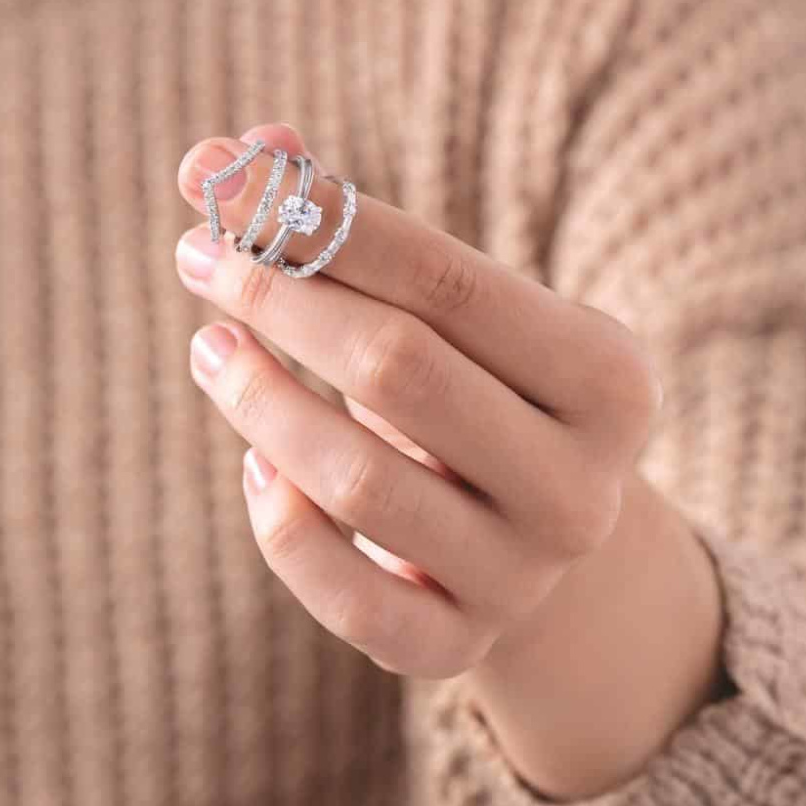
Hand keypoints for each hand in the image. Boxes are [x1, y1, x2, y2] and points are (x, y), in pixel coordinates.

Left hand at [170, 121, 660, 679]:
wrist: (537, 541)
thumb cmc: (471, 384)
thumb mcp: (441, 303)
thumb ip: (337, 219)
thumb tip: (221, 156)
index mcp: (608, 377)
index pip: (445, 278)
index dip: (319, 220)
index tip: (215, 179)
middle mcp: (581, 488)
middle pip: (398, 370)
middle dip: (278, 299)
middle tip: (197, 256)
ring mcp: (524, 579)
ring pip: (358, 485)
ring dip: (259, 400)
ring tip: (209, 346)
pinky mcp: (457, 649)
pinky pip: (345, 596)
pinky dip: (281, 525)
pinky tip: (254, 461)